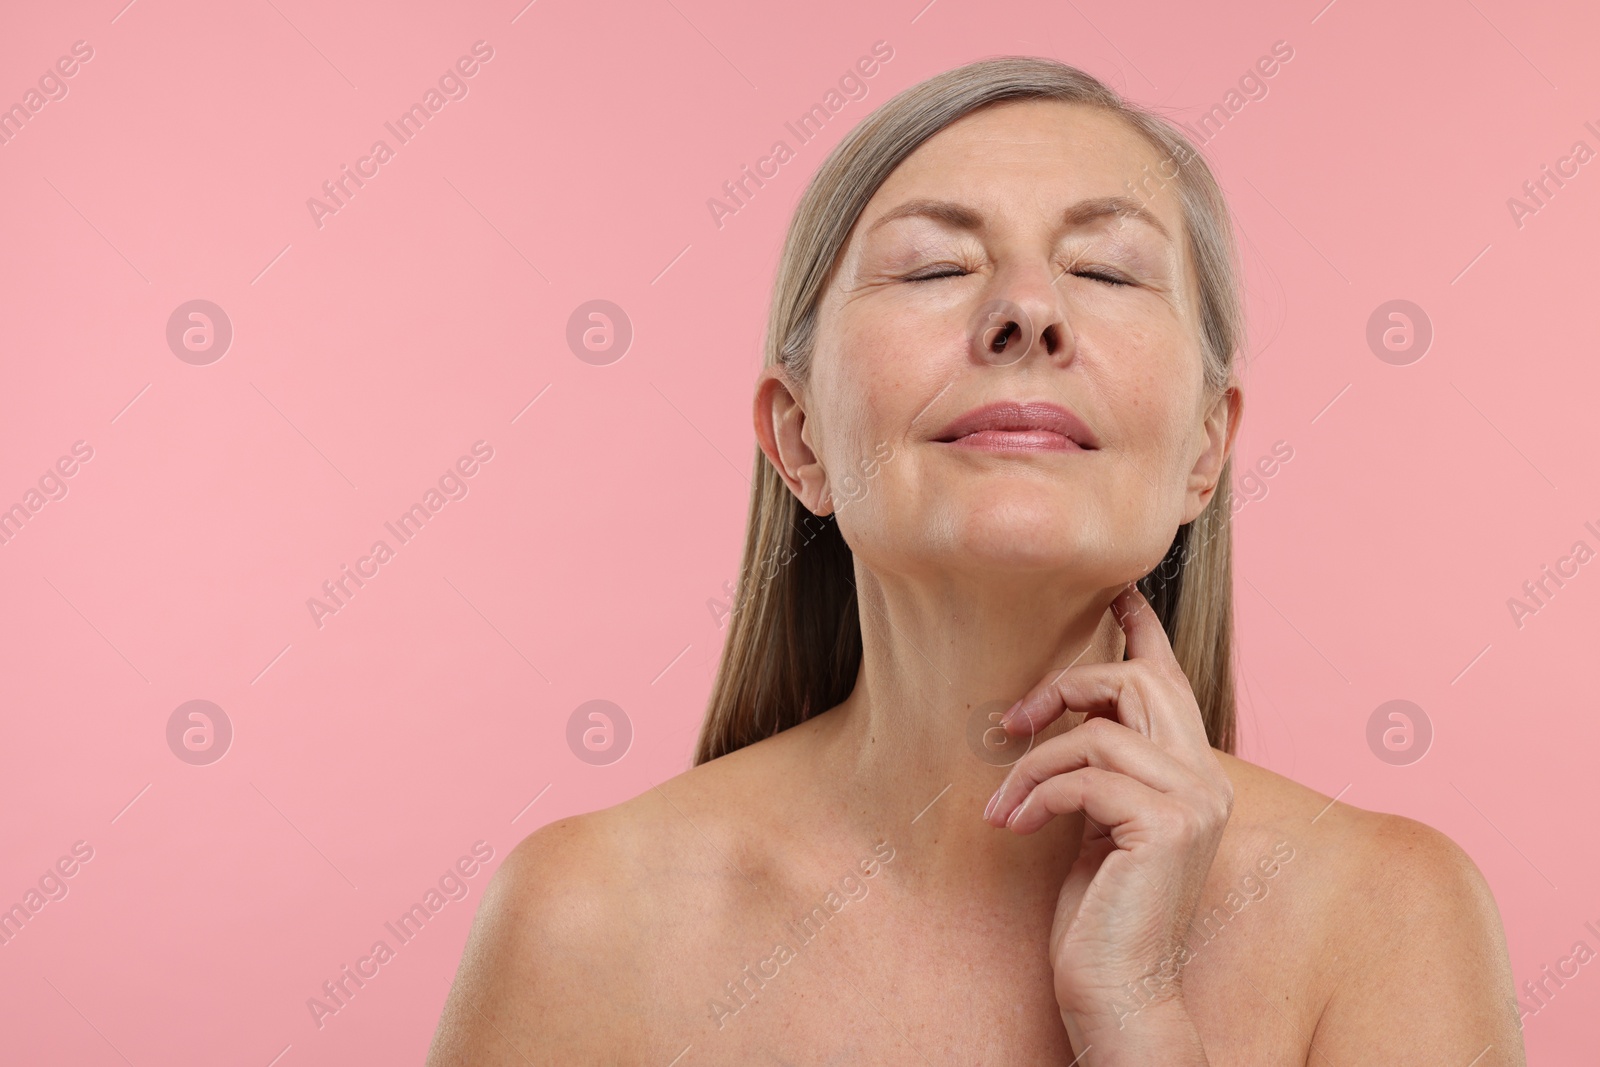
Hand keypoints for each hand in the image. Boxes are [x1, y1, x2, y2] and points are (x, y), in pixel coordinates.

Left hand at [981, 584, 1230, 1061]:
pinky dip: (1036, 794)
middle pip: (1135, 682)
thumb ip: (1101, 768)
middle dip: (1064, 688)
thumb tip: (1066, 714)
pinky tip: (1012, 827)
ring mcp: (1194, 802)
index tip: (1120, 592)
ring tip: (1004, 805)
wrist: (1118, 990)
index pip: (1172, 682)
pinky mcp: (1165, 826)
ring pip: (1096, 731)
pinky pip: (1083, 776)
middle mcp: (1206, 780)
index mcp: (1194, 774)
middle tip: (1011, 722)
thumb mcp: (1097, 822)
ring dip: (1032, 764)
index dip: (1144, 631)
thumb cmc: (1099, 913)